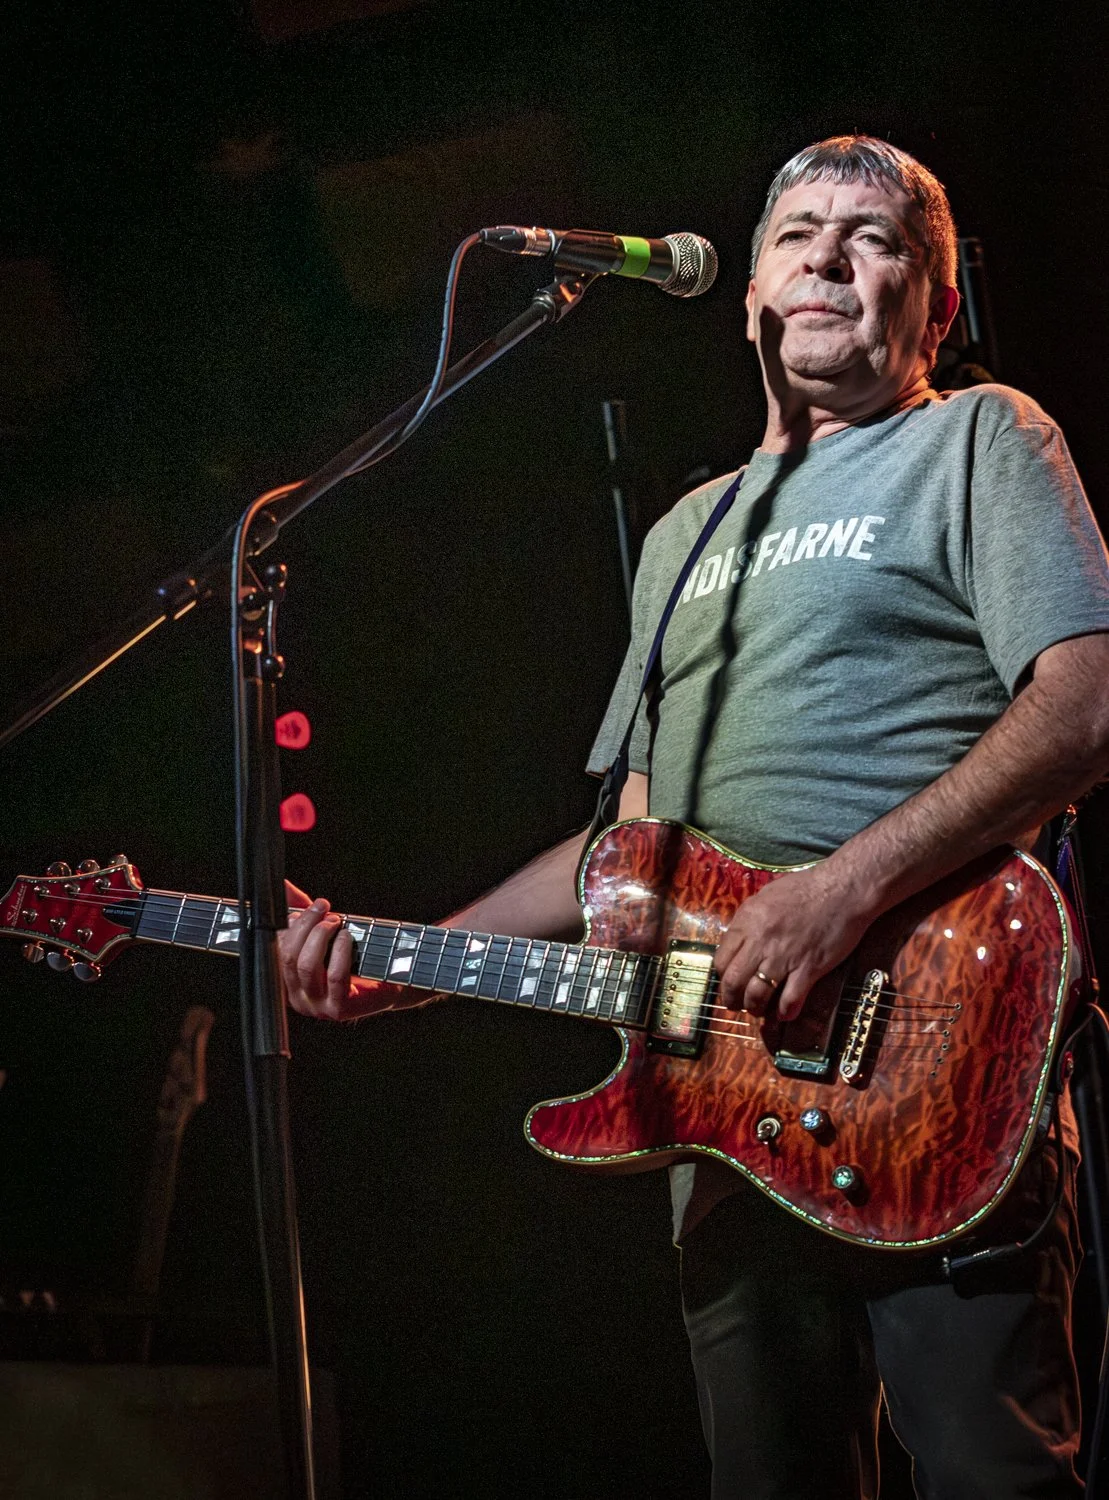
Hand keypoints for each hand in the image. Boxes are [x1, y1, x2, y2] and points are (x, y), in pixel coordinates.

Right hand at [279, 880, 354, 1020]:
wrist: (389, 983)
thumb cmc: (354, 958)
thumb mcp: (325, 933)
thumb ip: (302, 911)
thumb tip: (283, 885)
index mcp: (290, 982)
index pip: (276, 952)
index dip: (289, 927)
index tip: (306, 908)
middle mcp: (298, 998)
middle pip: (288, 957)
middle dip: (305, 926)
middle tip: (324, 908)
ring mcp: (317, 1007)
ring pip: (307, 966)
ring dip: (320, 937)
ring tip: (336, 921)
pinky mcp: (339, 1009)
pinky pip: (335, 976)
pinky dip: (340, 951)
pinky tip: (347, 937)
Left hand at [713, 864, 874, 1021]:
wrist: (844, 889)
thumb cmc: (807, 888)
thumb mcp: (767, 896)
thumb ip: (750, 919)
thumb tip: (739, 938)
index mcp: (748, 921)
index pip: (722, 959)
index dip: (722, 976)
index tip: (727, 981)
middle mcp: (761, 941)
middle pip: (734, 981)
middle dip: (731, 998)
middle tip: (735, 1003)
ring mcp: (785, 956)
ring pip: (757, 994)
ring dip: (755, 1007)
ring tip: (757, 1010)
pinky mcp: (809, 968)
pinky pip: (791, 999)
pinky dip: (785, 1012)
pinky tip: (784, 1014)